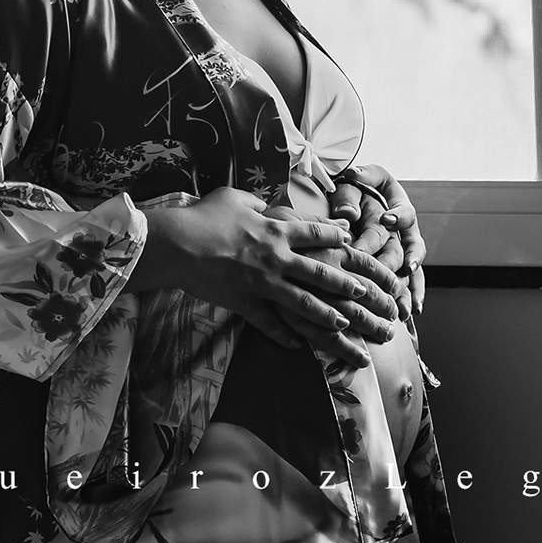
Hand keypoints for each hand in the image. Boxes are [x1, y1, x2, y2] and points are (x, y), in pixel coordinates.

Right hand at [133, 188, 392, 367]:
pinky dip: (283, 335)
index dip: (335, 238)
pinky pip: (268, 323)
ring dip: (325, 314)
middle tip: (363, 293)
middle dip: (344, 284)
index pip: (315, 234)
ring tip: (343, 323)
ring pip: (302, 303)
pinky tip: (296, 345)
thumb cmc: (203, 216)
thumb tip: (267, 203)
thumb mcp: (234, 197)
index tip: (351, 243)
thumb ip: (256, 202)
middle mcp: (276, 258)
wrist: (177, 245)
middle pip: (319, 273)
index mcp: (276, 230)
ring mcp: (262, 284)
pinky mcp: (244, 303)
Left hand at [328, 163, 425, 318]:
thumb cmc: (351, 190)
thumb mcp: (349, 185)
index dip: (398, 216)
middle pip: (405, 246)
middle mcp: (406, 229)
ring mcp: (405, 249)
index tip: (387, 220)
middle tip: (380, 271)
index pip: (404, 212)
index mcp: (399, 204)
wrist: (352, 199)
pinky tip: (411, 313)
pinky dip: (411, 297)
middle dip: (392, 260)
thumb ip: (349, 196)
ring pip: (412, 269)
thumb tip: (348, 214)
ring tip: (405, 303)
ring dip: (408, 286)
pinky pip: (410, 282)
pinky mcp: (400, 265)